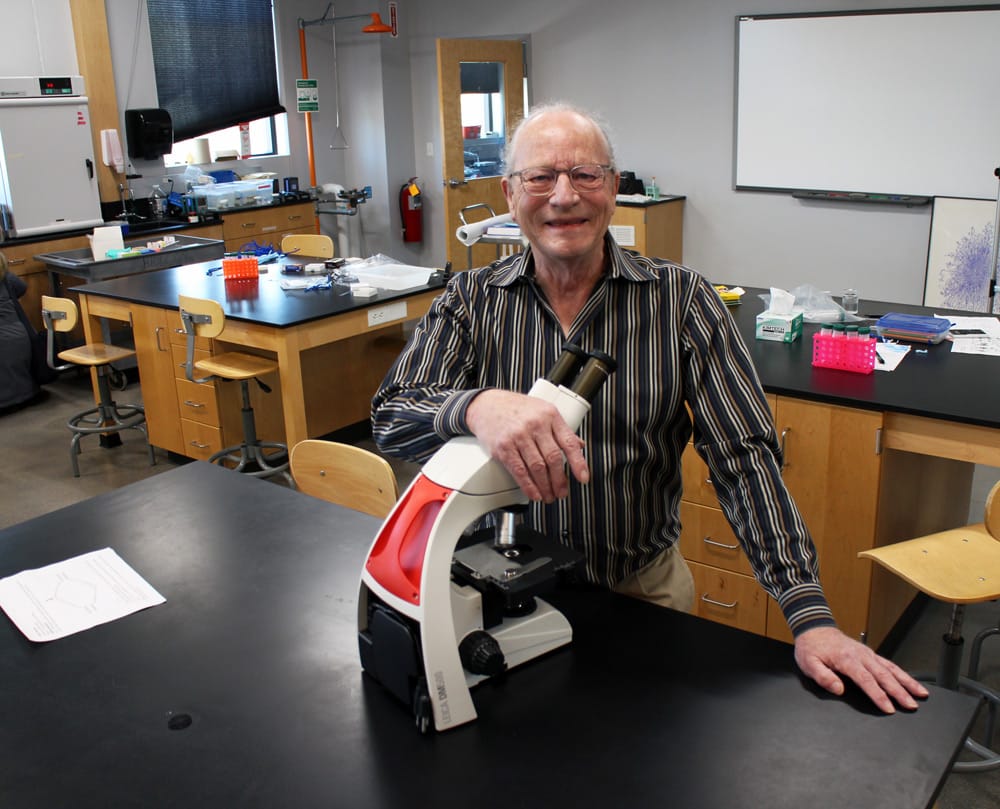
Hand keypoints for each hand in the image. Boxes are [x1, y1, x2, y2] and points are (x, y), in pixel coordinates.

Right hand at [466, 389, 588, 501]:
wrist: (487, 405)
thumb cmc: (516, 408)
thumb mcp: (543, 410)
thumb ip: (560, 429)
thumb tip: (578, 446)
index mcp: (550, 415)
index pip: (568, 443)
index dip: (578, 463)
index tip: (583, 478)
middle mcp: (535, 424)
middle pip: (553, 458)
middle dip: (560, 481)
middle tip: (562, 492)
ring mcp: (518, 436)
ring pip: (537, 467)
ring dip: (545, 487)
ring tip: (549, 496)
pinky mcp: (503, 447)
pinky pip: (519, 471)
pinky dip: (529, 486)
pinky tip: (535, 494)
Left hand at [794, 626, 928, 713]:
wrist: (814, 629)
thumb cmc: (811, 648)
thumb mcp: (808, 663)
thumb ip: (823, 676)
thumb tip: (838, 689)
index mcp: (846, 659)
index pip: (865, 680)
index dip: (878, 695)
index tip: (889, 708)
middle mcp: (860, 655)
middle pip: (883, 675)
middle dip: (899, 692)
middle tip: (911, 705)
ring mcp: (867, 654)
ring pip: (891, 669)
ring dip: (907, 682)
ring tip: (921, 694)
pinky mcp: (870, 654)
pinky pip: (889, 664)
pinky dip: (903, 673)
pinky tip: (911, 682)